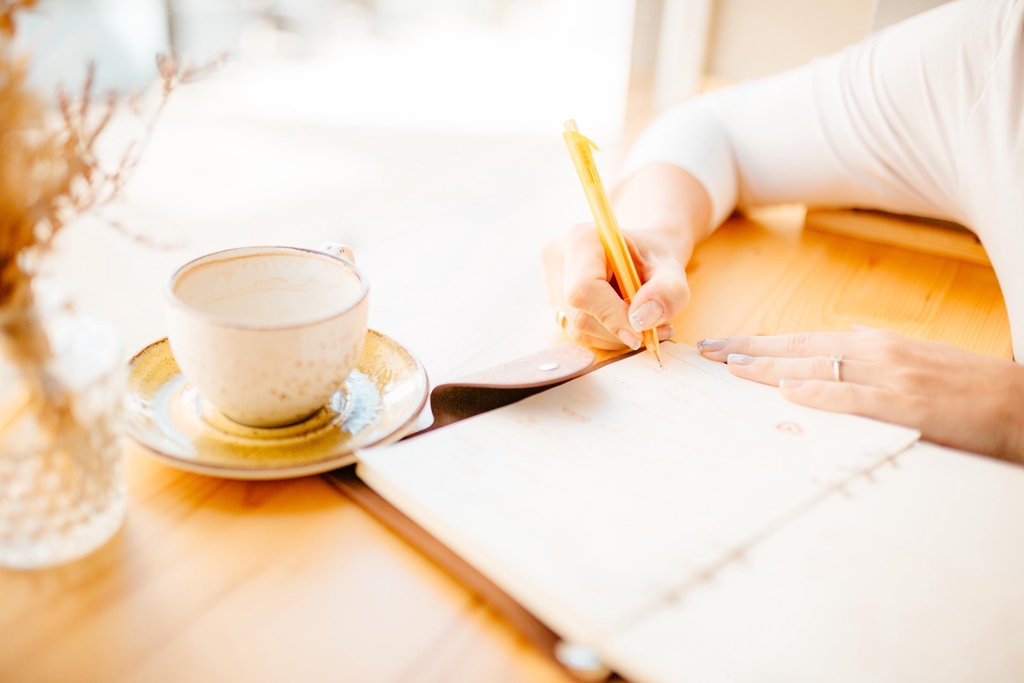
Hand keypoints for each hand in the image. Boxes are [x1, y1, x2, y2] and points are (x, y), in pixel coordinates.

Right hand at [541, 163, 711, 350]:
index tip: (641, 331)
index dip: (612, 317)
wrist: (641, 251)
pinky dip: (606, 334)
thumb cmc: (654, 255)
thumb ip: (666, 292)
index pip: (583, 289)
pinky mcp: (554, 299)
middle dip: (618, 329)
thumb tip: (641, 321)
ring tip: (644, 324)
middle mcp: (557, 258)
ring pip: (578, 328)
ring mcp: (550, 280)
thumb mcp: (672, 268)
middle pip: (579, 314)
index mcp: (581, 238)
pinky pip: (577, 330)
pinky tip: (625, 322)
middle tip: (654, 330)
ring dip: (614, 335)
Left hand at [697, 327, 1023, 459]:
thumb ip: (874, 352)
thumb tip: (840, 341)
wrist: (1017, 403)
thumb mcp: (914, 359)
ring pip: (814, 365)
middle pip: (795, 346)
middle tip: (705, 352)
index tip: (722, 347)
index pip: (800, 339)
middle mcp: (873, 352)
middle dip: (746, 350)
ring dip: (768, 367)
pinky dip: (820, 393)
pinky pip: (852, 397)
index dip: (758, 344)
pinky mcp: (906, 403)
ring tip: (729, 368)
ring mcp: (888, 375)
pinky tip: (788, 394)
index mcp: (872, 343)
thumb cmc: (964, 385)